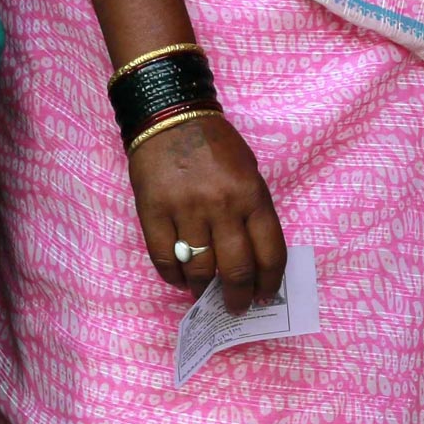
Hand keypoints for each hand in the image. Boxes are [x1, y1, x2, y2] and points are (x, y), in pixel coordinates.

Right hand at [129, 113, 285, 314]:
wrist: (169, 117)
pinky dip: (173, 277)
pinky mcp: (153, 213)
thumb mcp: (248, 172)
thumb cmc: (214, 145)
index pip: (269, 253)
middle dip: (238, 296)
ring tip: (204, 293)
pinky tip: (180, 279)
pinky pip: (165, 260)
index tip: (264, 297)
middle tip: (235, 307)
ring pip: (199, 270)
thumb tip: (250, 259)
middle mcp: (222, 206)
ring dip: (203, 290)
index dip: (269, 283)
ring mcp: (185, 211)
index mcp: (251, 195)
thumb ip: (251, 213)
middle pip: (235, 270)